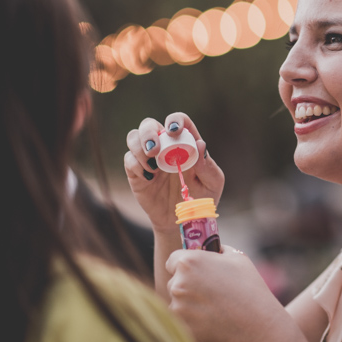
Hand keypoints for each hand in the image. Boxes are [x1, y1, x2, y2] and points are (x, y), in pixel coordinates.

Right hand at [124, 112, 224, 232]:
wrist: (182, 220)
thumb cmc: (201, 197)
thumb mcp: (212, 183)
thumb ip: (207, 165)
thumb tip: (200, 144)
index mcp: (185, 143)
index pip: (178, 121)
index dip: (175, 120)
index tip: (174, 131)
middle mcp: (165, 146)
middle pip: (149, 125)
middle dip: (148, 132)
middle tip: (155, 150)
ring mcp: (148, 158)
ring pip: (133, 137)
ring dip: (138, 146)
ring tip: (152, 165)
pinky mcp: (136, 173)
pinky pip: (128, 160)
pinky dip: (136, 165)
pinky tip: (150, 177)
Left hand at [166, 246, 306, 341]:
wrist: (257, 324)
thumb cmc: (249, 288)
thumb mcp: (237, 258)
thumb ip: (218, 250)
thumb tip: (212, 249)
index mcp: (189, 262)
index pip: (173, 260)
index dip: (184, 265)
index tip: (194, 271)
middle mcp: (178, 284)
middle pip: (174, 282)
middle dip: (187, 285)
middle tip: (208, 291)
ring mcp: (177, 308)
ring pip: (177, 302)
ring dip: (188, 303)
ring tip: (212, 307)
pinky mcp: (181, 328)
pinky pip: (181, 320)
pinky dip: (191, 320)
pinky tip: (210, 319)